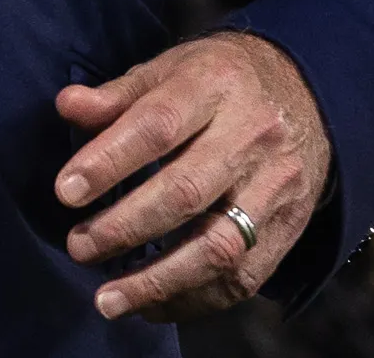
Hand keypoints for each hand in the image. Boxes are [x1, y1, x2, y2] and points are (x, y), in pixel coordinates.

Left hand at [53, 31, 331, 320]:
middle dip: (125, 227)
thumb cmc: (219, 83)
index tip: (65, 192)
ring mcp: (276, 185)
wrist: (308, 95)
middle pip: (186, 191)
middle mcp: (253, 134)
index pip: (158, 125)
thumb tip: (67, 106)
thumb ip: (119, 95)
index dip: (109, 161)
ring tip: (107, 297)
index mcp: (216, 84)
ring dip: (157, 280)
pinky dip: (193, 298)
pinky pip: (243, 277)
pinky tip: (151, 304)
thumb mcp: (170, 69)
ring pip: (218, 246)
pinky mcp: (290, 226)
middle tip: (79, 246)